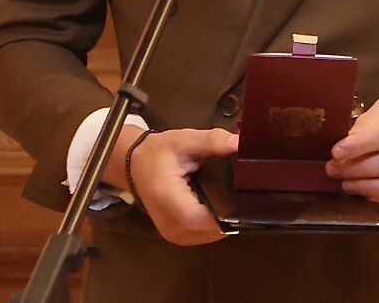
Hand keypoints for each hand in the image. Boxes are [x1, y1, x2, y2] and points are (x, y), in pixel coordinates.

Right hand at [107, 126, 238, 245]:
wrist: (135, 164)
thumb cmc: (159, 152)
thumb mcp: (185, 139)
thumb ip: (212, 141)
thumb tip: (239, 143)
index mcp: (169, 200)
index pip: (203, 218)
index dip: (226, 210)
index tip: (242, 195)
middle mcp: (171, 225)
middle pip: (211, 229)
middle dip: (230, 212)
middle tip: (242, 191)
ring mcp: (174, 236)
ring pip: (210, 235)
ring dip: (222, 219)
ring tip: (230, 196)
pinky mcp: (177, 237)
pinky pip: (203, 235)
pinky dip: (213, 223)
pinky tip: (217, 204)